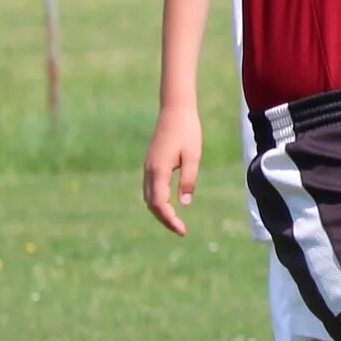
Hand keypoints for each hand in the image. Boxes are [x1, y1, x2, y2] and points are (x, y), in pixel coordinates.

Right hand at [142, 106, 202, 235]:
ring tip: (175, 221)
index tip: (182, 230)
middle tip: (181, 230)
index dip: (170, 220)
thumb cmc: (187, 131)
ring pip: (148, 197)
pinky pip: (150, 188)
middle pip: (151, 204)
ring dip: (159, 211)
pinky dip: (157, 201)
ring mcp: (148, 167)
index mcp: (159, 170)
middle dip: (164, 219)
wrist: (175, 110)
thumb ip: (188, 180)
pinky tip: (169, 204)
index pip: (160, 204)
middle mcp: (149, 170)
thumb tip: (185, 204)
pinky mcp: (150, 163)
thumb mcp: (193, 156)